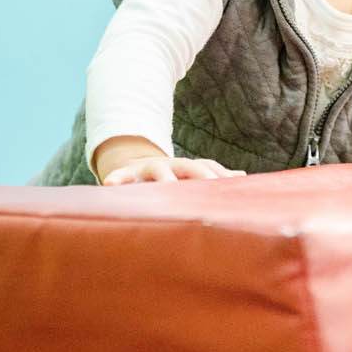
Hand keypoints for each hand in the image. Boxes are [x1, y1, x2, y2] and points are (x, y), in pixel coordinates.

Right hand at [102, 156, 245, 184]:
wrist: (136, 166)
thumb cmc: (171, 179)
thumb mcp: (191, 178)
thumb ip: (213, 178)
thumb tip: (243, 177)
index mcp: (189, 168)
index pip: (208, 168)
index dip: (219, 175)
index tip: (233, 184)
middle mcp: (171, 165)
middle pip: (188, 166)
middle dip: (200, 174)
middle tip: (211, 185)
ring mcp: (149, 168)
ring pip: (157, 170)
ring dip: (162, 177)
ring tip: (166, 186)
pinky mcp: (127, 174)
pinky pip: (120, 175)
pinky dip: (116, 178)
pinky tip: (109, 184)